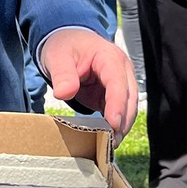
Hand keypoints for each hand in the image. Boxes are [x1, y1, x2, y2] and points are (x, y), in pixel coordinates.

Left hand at [39, 28, 136, 143]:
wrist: (67, 41)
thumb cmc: (64, 46)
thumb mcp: (57, 56)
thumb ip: (62, 74)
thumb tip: (64, 93)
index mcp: (109, 57)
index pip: (118, 83)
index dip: (117, 104)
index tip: (113, 124)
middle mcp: (121, 70)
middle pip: (129, 98)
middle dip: (122, 121)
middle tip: (111, 143)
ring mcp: (120, 83)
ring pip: (128, 108)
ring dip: (121, 126)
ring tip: (109, 146)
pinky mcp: (114, 95)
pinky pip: (119, 112)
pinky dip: (115, 125)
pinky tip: (107, 139)